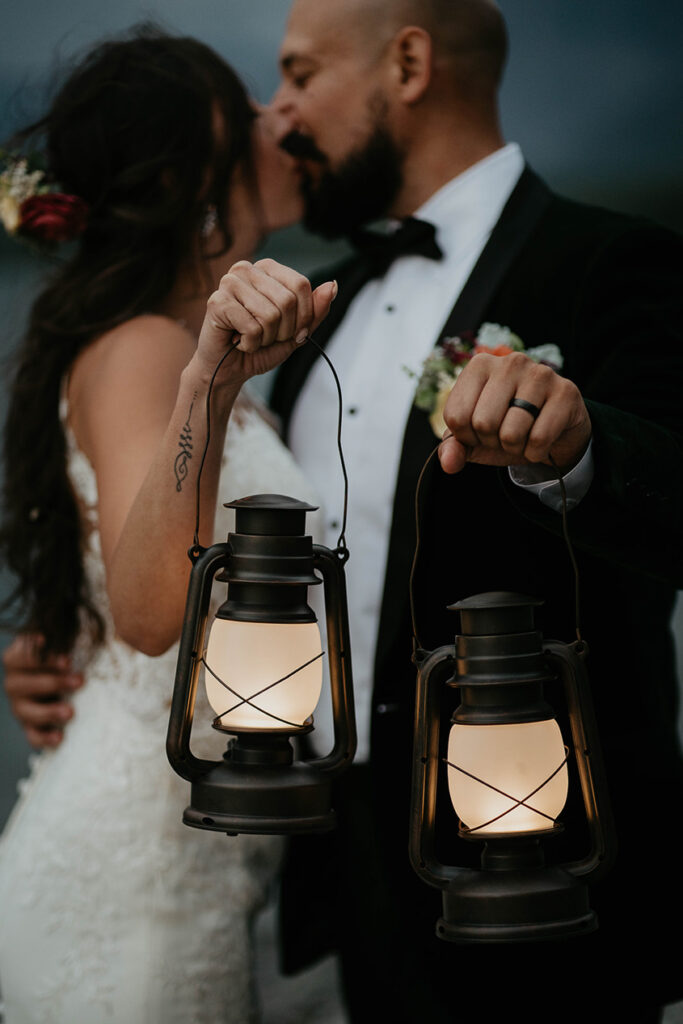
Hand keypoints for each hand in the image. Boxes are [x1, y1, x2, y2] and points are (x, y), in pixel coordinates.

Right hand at [3, 634, 82, 747]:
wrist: (66, 682)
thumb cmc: (65, 657)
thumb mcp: (65, 645)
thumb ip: (66, 638)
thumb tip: (83, 630)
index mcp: (17, 659)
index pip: (18, 657)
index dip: (39, 658)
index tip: (65, 659)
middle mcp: (14, 682)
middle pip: (21, 685)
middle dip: (52, 683)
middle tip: (79, 680)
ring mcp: (20, 706)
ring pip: (26, 712)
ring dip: (48, 712)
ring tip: (70, 712)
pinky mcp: (30, 726)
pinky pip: (32, 735)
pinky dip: (44, 738)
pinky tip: (60, 737)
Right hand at [197, 258, 336, 380]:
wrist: (230, 369)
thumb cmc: (261, 346)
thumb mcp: (297, 331)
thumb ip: (315, 310)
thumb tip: (332, 285)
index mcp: (268, 269)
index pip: (301, 285)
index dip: (303, 317)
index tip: (290, 331)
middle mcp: (247, 269)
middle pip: (287, 301)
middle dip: (283, 330)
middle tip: (266, 336)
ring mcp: (229, 283)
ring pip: (270, 315)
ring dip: (266, 338)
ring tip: (251, 338)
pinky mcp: (217, 302)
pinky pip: (252, 327)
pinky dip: (250, 344)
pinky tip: (238, 341)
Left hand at [438, 352, 591, 474]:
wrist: (553, 433)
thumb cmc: (507, 428)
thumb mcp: (475, 439)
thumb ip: (454, 448)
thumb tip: (448, 463)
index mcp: (479, 366)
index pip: (456, 416)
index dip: (467, 436)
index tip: (482, 430)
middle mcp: (509, 362)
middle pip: (483, 423)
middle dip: (492, 441)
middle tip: (505, 434)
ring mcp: (540, 373)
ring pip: (511, 433)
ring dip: (515, 448)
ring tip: (524, 435)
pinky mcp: (566, 391)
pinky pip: (539, 439)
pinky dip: (536, 452)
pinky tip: (542, 440)